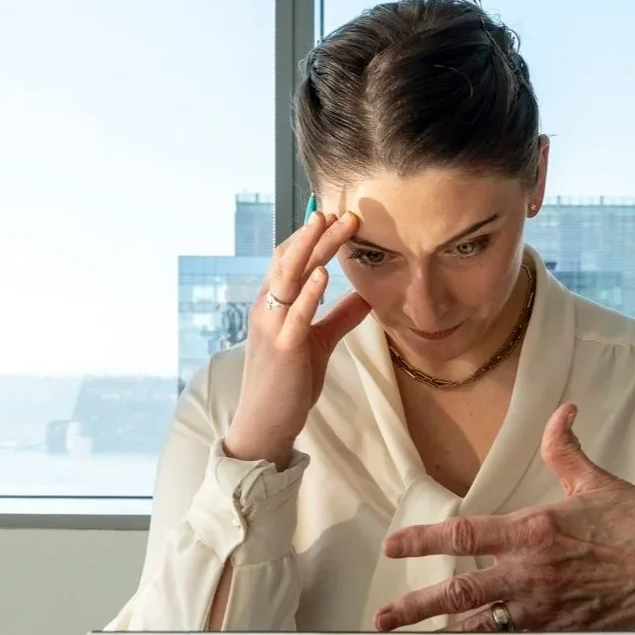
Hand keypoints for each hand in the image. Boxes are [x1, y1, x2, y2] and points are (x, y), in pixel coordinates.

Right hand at [223, 210, 371, 470]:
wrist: (266, 422)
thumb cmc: (290, 381)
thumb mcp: (320, 341)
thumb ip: (340, 315)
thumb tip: (367, 293)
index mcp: (275, 304)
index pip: (291, 261)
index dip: (312, 238)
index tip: (337, 217)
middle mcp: (268, 309)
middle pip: (291, 262)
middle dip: (315, 235)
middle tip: (340, 212)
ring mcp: (272, 327)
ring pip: (289, 279)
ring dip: (310, 251)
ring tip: (327, 226)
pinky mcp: (282, 349)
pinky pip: (296, 316)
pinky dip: (310, 293)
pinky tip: (324, 275)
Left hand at [373, 404, 634, 631]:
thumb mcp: (598, 482)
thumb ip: (566, 450)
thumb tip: (562, 413)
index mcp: (536, 530)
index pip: (465, 533)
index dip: (423, 539)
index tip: (394, 544)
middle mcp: (533, 572)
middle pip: (461, 592)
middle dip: (417, 606)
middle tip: (385, 618)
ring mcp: (547, 607)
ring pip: (483, 627)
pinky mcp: (565, 631)